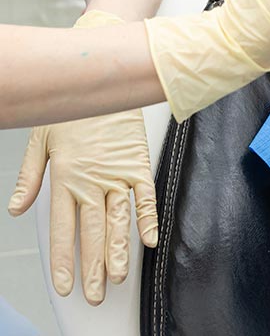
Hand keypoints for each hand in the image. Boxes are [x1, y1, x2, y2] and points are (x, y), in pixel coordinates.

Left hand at [7, 10, 156, 305]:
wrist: (102, 79)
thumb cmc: (69, 109)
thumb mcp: (39, 140)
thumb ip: (30, 178)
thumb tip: (18, 208)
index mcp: (65, 178)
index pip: (64, 230)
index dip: (66, 260)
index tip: (68, 285)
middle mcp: (92, 181)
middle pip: (94, 233)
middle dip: (94, 266)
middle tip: (96, 293)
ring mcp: (117, 173)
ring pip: (119, 220)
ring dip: (119, 251)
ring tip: (118, 278)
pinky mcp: (138, 162)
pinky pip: (145, 196)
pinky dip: (148, 218)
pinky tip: (148, 241)